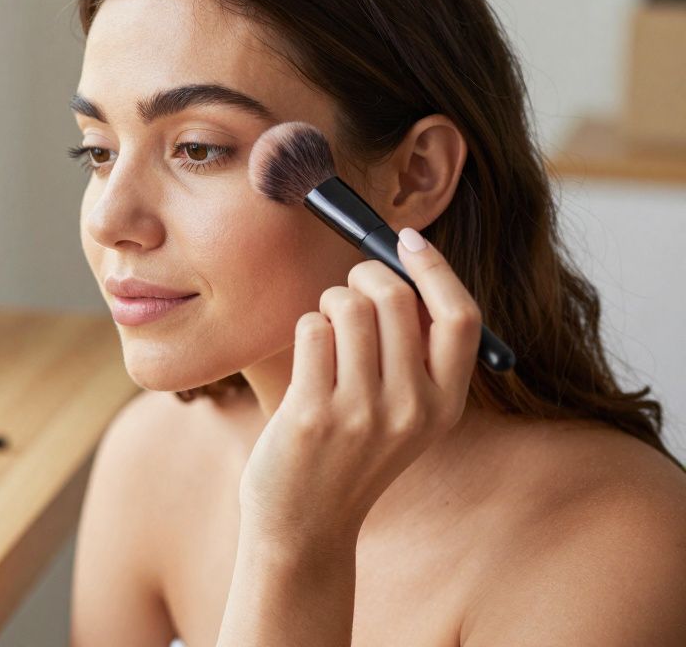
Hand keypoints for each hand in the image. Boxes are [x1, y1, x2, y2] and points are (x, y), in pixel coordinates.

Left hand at [238, 227, 481, 546]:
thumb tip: (401, 272)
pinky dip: (306, 327)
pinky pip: (312, 329)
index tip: (408, 240)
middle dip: (364, 277)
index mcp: (445, 405)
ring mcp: (363, 413)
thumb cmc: (349, 456)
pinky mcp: (313, 414)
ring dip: (330, 302)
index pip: (461, 317)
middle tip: (348, 292)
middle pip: (397, 298)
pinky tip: (307, 356)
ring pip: (349, 307)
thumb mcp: (405, 417)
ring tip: (325, 329)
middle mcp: (412, 409)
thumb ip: (414, 357)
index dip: (435, 268)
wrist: (306, 526)